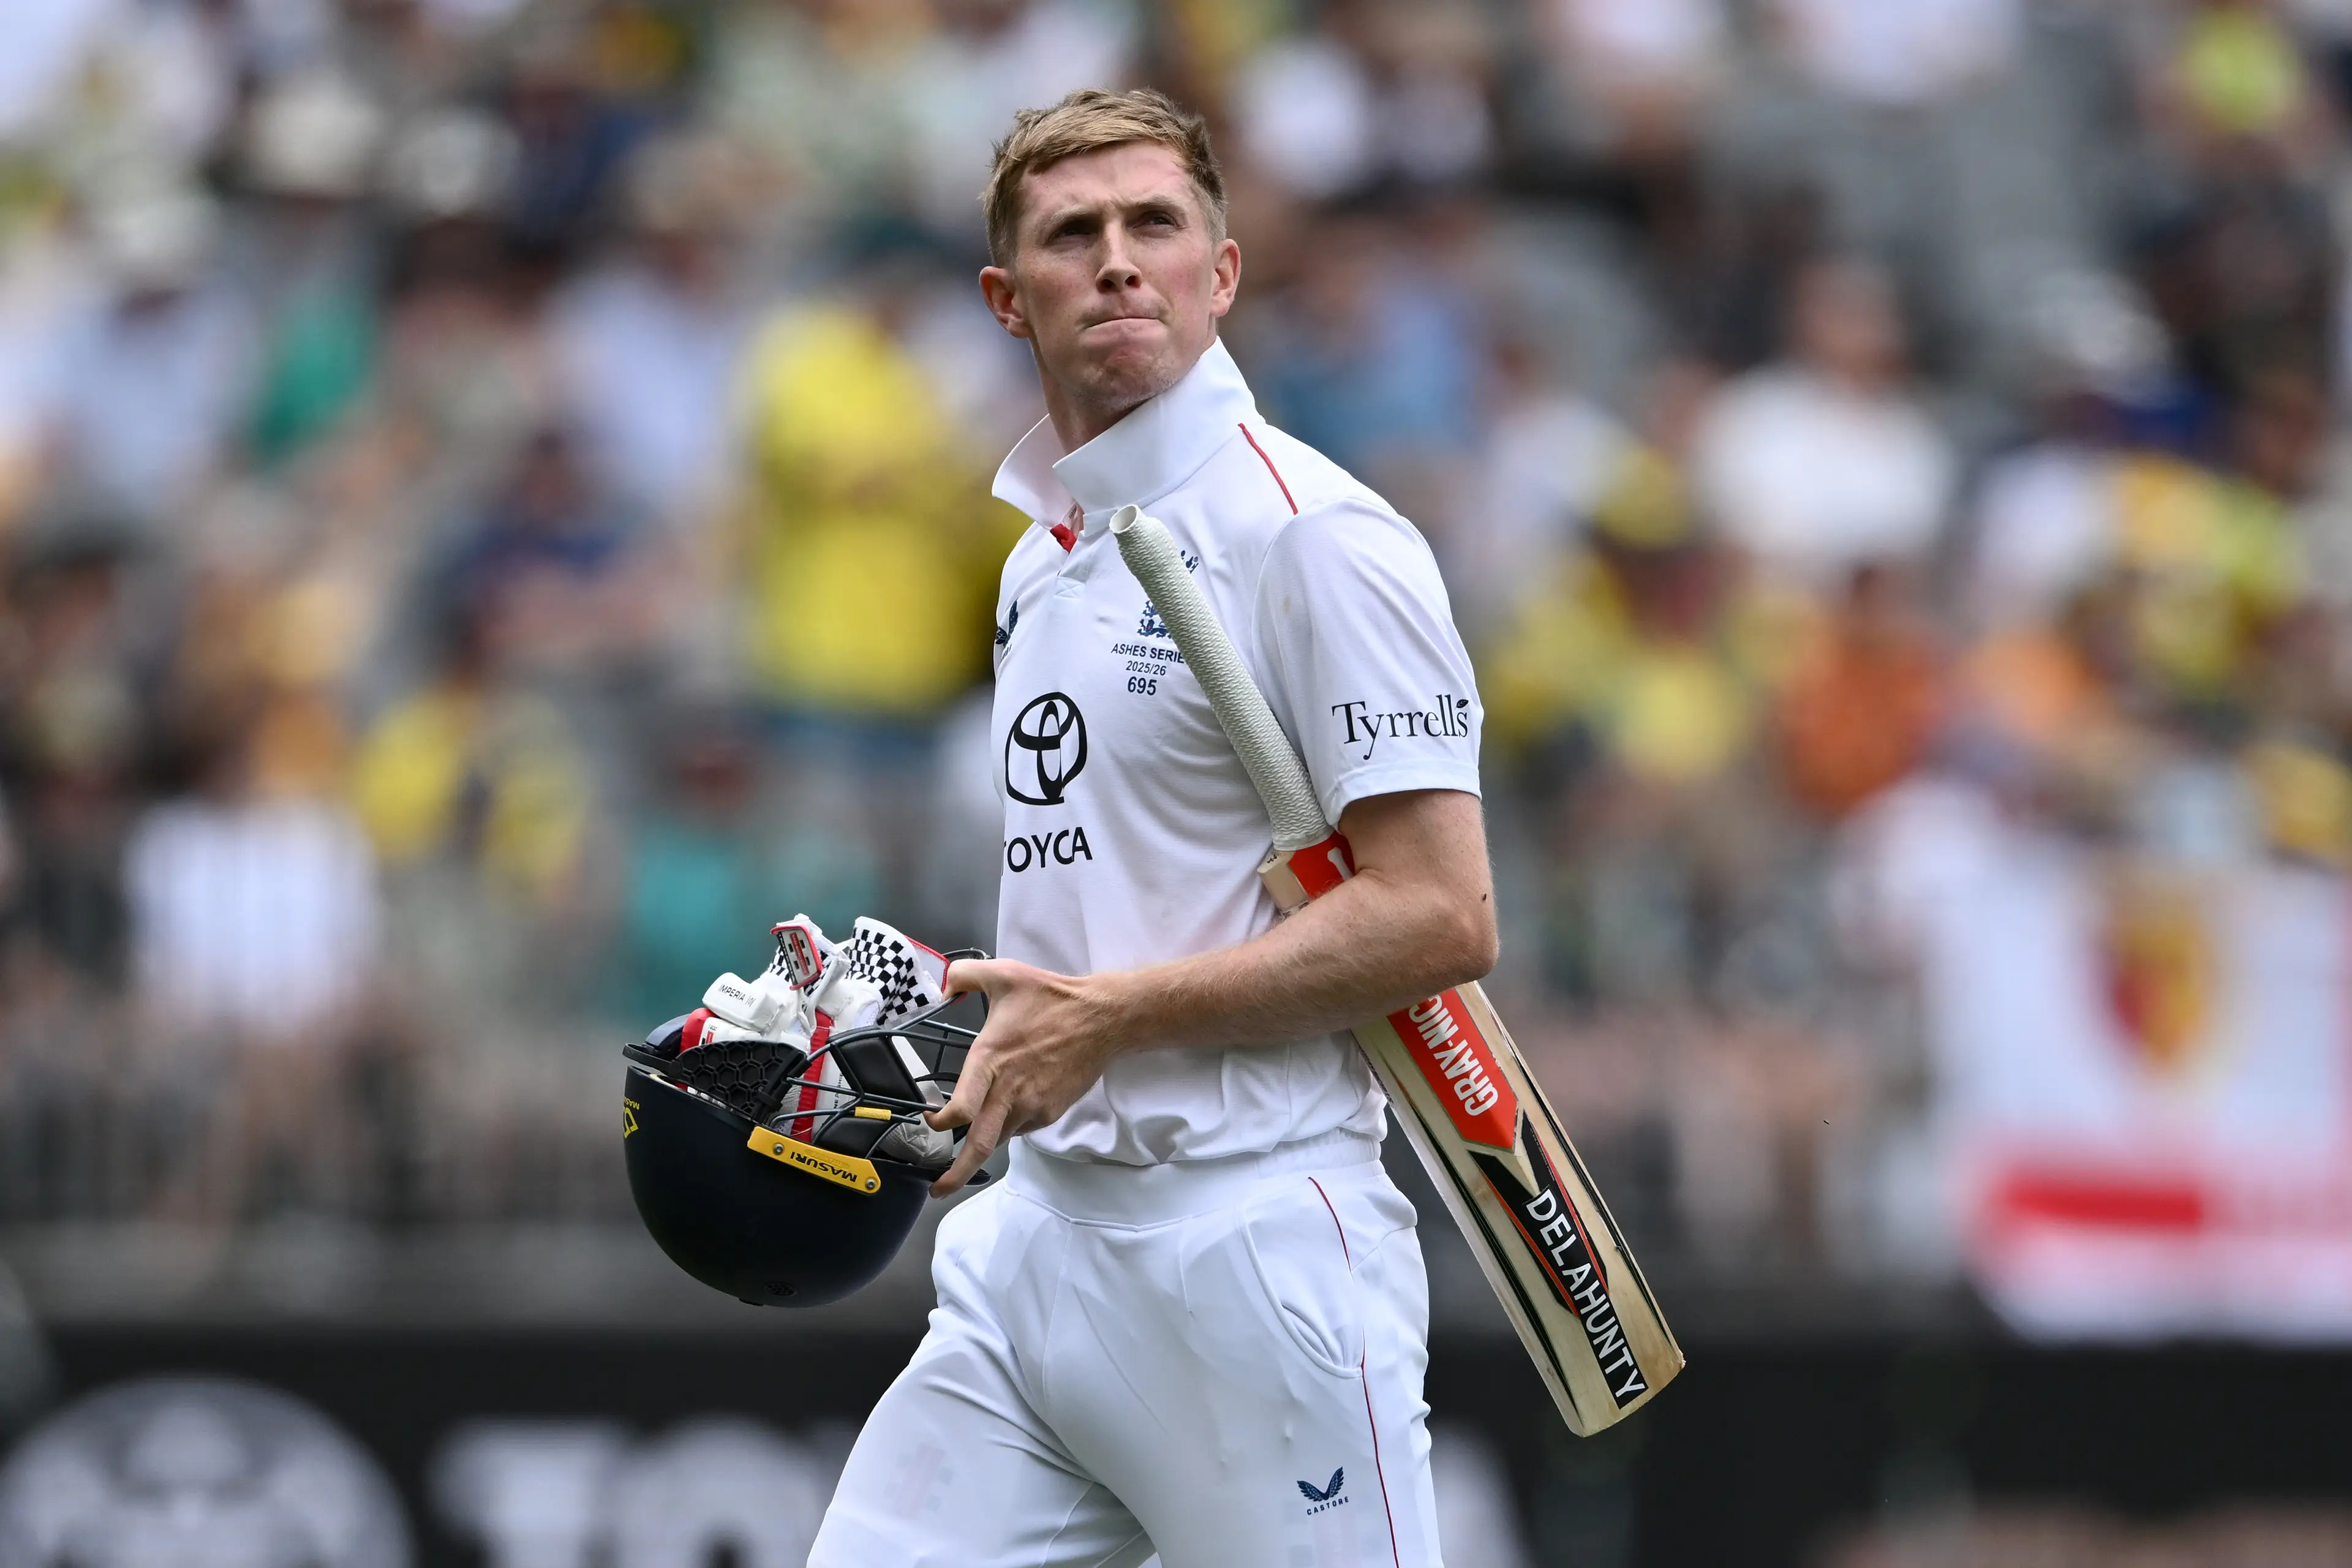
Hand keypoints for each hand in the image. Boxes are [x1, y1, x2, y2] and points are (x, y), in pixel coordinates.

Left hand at [925, 958, 1123, 1195]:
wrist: (1103, 1018)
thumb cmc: (1052, 997)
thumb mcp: (1004, 974)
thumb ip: (965, 976)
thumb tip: (944, 984)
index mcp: (990, 1061)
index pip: (961, 1110)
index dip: (941, 1123)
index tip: (931, 1119)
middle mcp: (1009, 1091)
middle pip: (979, 1146)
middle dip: (955, 1174)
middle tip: (937, 1190)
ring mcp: (1033, 1106)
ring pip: (1000, 1137)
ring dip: (983, 1143)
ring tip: (972, 1143)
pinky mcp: (1050, 1111)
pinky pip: (1021, 1127)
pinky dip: (1009, 1124)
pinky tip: (1010, 1106)